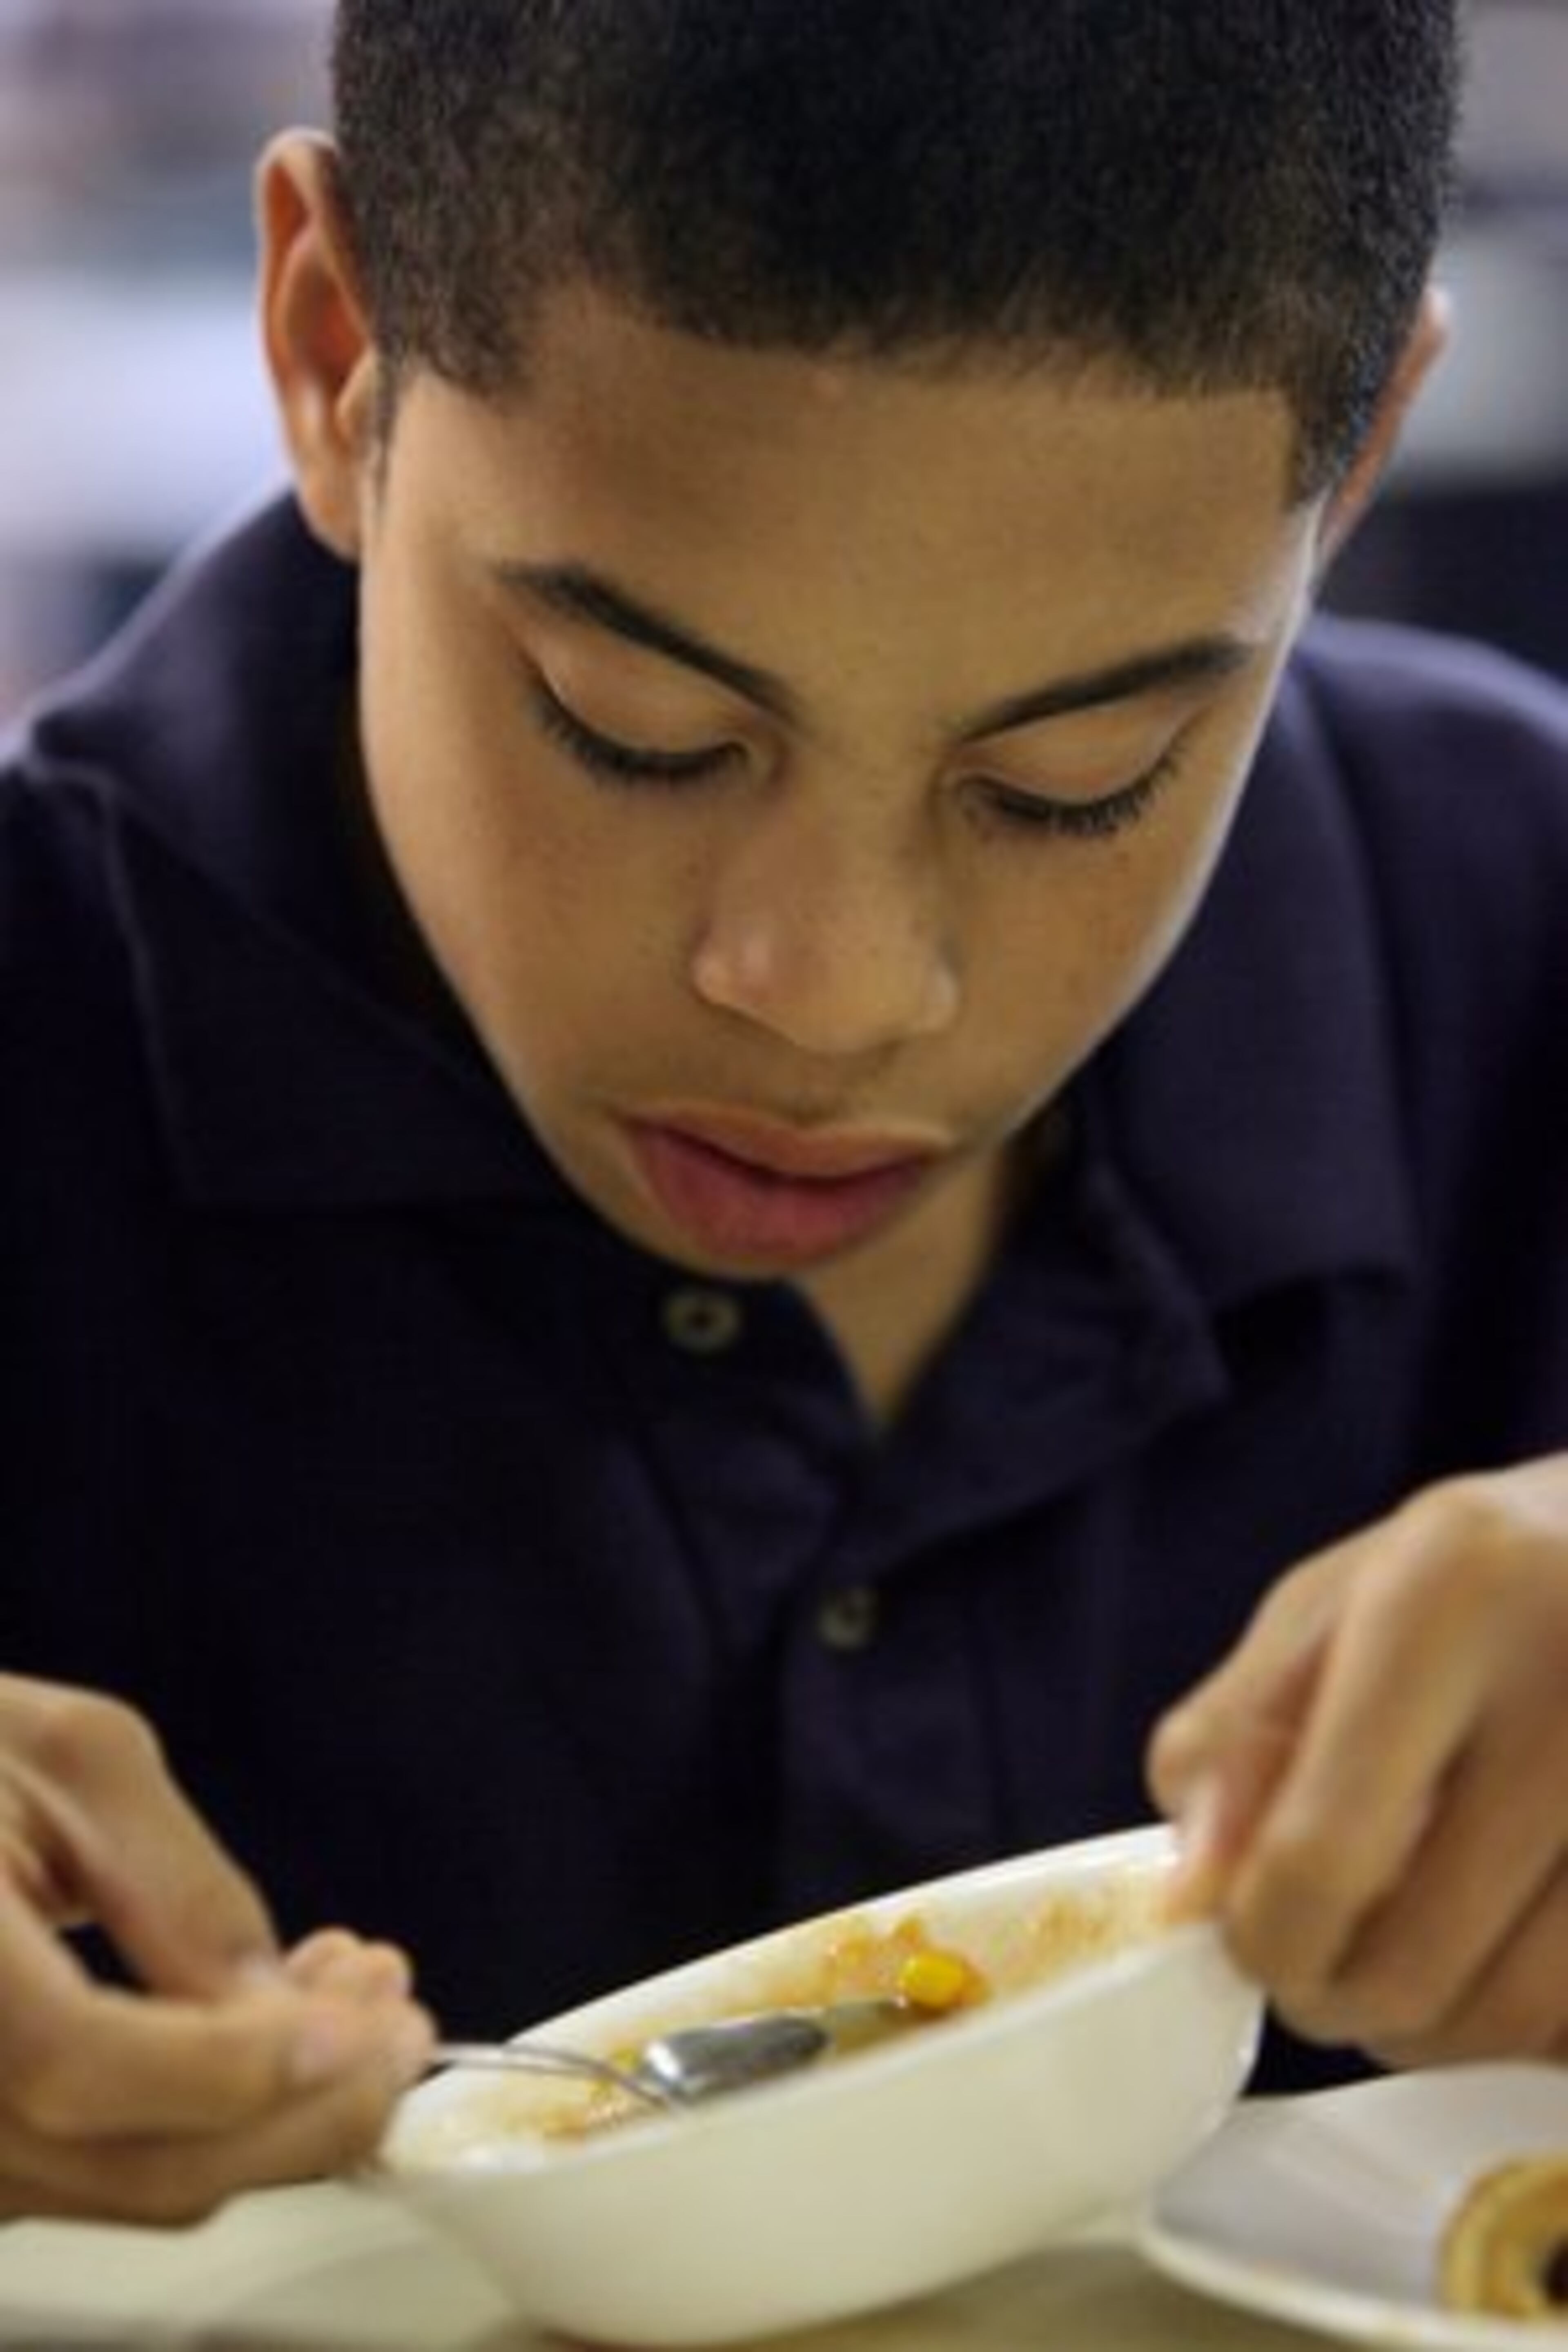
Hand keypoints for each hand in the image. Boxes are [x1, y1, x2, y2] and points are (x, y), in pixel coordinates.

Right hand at [0, 1673, 432, 2222]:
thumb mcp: (73, 1759)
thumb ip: (180, 1887)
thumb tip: (284, 2007)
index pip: (75, 2061)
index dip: (230, 2064)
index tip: (359, 2025)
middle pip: (132, 2164)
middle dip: (305, 2106)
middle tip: (402, 2025)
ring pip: (135, 2189)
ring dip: (277, 2118)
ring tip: (357, 2008)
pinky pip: (107, 2174)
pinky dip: (212, 2127)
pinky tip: (271, 2041)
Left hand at [1147, 1458, 1567, 2067]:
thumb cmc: (1481, 1574)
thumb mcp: (1337, 1602)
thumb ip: (1240, 1734)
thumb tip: (1190, 1897)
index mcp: (1451, 1600)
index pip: (1323, 1853)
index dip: (1267, 1938)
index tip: (1252, 1942)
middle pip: (1418, 1962)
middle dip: (1344, 1996)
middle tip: (1328, 1965)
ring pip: (1520, 2016)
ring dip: (1443, 2028)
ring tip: (1419, 1956)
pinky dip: (1534, 2021)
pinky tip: (1512, 1949)